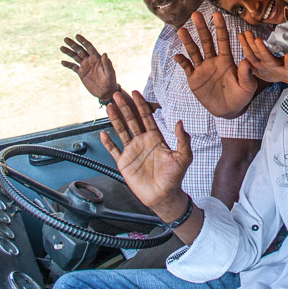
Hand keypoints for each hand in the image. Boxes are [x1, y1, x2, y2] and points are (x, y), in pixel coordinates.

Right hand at [60, 34, 117, 99]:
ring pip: (75, 57)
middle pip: (80, 50)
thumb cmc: (110, 81)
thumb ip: (107, 63)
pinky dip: (68, 64)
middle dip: (73, 44)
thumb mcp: (109, 72)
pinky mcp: (81, 73)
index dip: (83, 41)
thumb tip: (104, 54)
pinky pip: (73, 67)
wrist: (106, 92)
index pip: (89, 47)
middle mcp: (90, 60)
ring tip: (62, 47)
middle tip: (65, 39)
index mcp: (97, 58)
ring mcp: (85, 66)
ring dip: (69, 52)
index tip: (77, 36)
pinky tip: (62, 62)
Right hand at [100, 90, 190, 215]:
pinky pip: (114, 150)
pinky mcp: (124, 163)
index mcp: (155, 138)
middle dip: (124, 107)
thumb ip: (183, 140)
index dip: (140, 105)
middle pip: (131, 120)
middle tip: (117, 94)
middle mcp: (142, 142)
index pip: (146, 117)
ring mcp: (132, 151)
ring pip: (121, 131)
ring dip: (115, 119)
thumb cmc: (175, 178)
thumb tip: (180, 122)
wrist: (164, 196)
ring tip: (109, 107)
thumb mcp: (183, 157)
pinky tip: (103, 133)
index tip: (135, 92)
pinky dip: (108, 143)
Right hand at [173, 11, 259, 117]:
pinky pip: (187, 67)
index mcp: (227, 59)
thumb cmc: (240, 97)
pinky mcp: (194, 78)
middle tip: (196, 14)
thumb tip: (245, 61)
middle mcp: (213, 60)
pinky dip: (181, 61)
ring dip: (188, 41)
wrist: (228, 111)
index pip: (223, 40)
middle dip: (202, 28)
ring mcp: (202, 68)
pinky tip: (177, 56)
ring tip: (181, 30)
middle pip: (206, 41)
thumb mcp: (247, 87)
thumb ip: (246, 74)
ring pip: (194, 51)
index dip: (220, 27)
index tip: (217, 14)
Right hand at [240, 27, 287, 84]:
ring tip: (258, 39)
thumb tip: (243, 40)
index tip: (240, 34)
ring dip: (263, 50)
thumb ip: (254, 53)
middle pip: (257, 54)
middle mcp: (267, 66)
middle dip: (251, 44)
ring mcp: (278, 69)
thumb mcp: (263, 62)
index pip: (250, 54)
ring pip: (269, 59)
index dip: (245, 45)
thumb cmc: (275, 67)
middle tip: (247, 32)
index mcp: (260, 64)